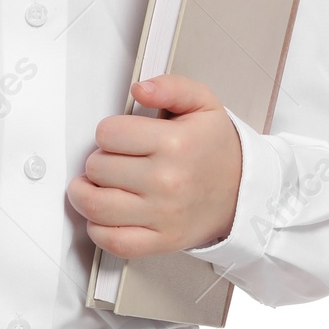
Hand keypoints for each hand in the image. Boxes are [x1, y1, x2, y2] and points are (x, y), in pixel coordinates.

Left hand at [67, 73, 242, 257]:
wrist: (243, 191)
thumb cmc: (215, 147)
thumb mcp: (202, 102)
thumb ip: (170, 86)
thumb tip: (140, 89)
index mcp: (174, 143)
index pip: (108, 134)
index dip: (108, 131)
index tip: (118, 136)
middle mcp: (167, 181)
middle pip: (97, 168)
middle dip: (98, 160)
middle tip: (112, 159)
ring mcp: (163, 215)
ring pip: (97, 206)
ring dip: (85, 194)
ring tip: (93, 184)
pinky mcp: (161, 240)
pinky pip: (114, 241)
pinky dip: (97, 229)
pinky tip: (102, 215)